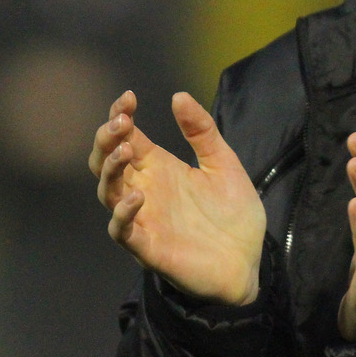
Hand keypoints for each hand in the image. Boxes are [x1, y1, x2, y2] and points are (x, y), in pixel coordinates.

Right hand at [89, 90, 265, 305]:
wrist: (249, 261)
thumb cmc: (234, 214)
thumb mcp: (224, 164)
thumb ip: (202, 132)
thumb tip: (178, 95)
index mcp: (159, 167)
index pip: (127, 137)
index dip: (119, 116)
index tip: (128, 98)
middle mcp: (144, 189)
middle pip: (106, 161)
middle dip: (106, 139)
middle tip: (121, 122)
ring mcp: (144, 218)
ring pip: (107, 192)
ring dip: (111, 169)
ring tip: (127, 150)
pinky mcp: (148, 246)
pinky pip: (122, 230)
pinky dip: (123, 213)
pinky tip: (137, 196)